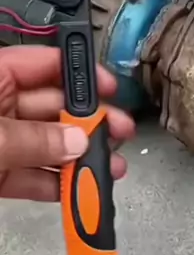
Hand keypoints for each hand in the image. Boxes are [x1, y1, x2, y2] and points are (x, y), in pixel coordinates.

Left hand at [0, 45, 134, 201]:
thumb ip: (33, 139)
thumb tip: (76, 142)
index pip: (45, 64)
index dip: (81, 75)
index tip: (112, 88)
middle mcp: (0, 107)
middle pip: (53, 108)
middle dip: (90, 122)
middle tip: (121, 132)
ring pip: (47, 146)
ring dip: (80, 159)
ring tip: (111, 168)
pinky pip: (31, 177)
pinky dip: (56, 186)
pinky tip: (80, 190)